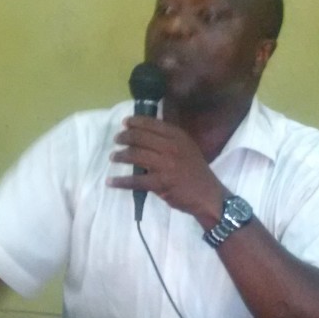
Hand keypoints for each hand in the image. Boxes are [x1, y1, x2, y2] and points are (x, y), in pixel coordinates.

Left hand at [108, 116, 224, 223]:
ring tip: (113, 157)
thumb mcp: (188, 148)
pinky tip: (111, 182)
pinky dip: (120, 182)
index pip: (152, 124)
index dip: (135, 122)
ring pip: (135, 155)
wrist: (208, 195)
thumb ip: (170, 140)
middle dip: (124, 137)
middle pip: (140, 137)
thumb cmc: (196, 171)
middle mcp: (171, 147)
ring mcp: (166, 165)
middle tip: (117, 140)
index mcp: (178, 137)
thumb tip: (146, 132)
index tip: (124, 123)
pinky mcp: (160, 183)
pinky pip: (135, 181)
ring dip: (120, 156)